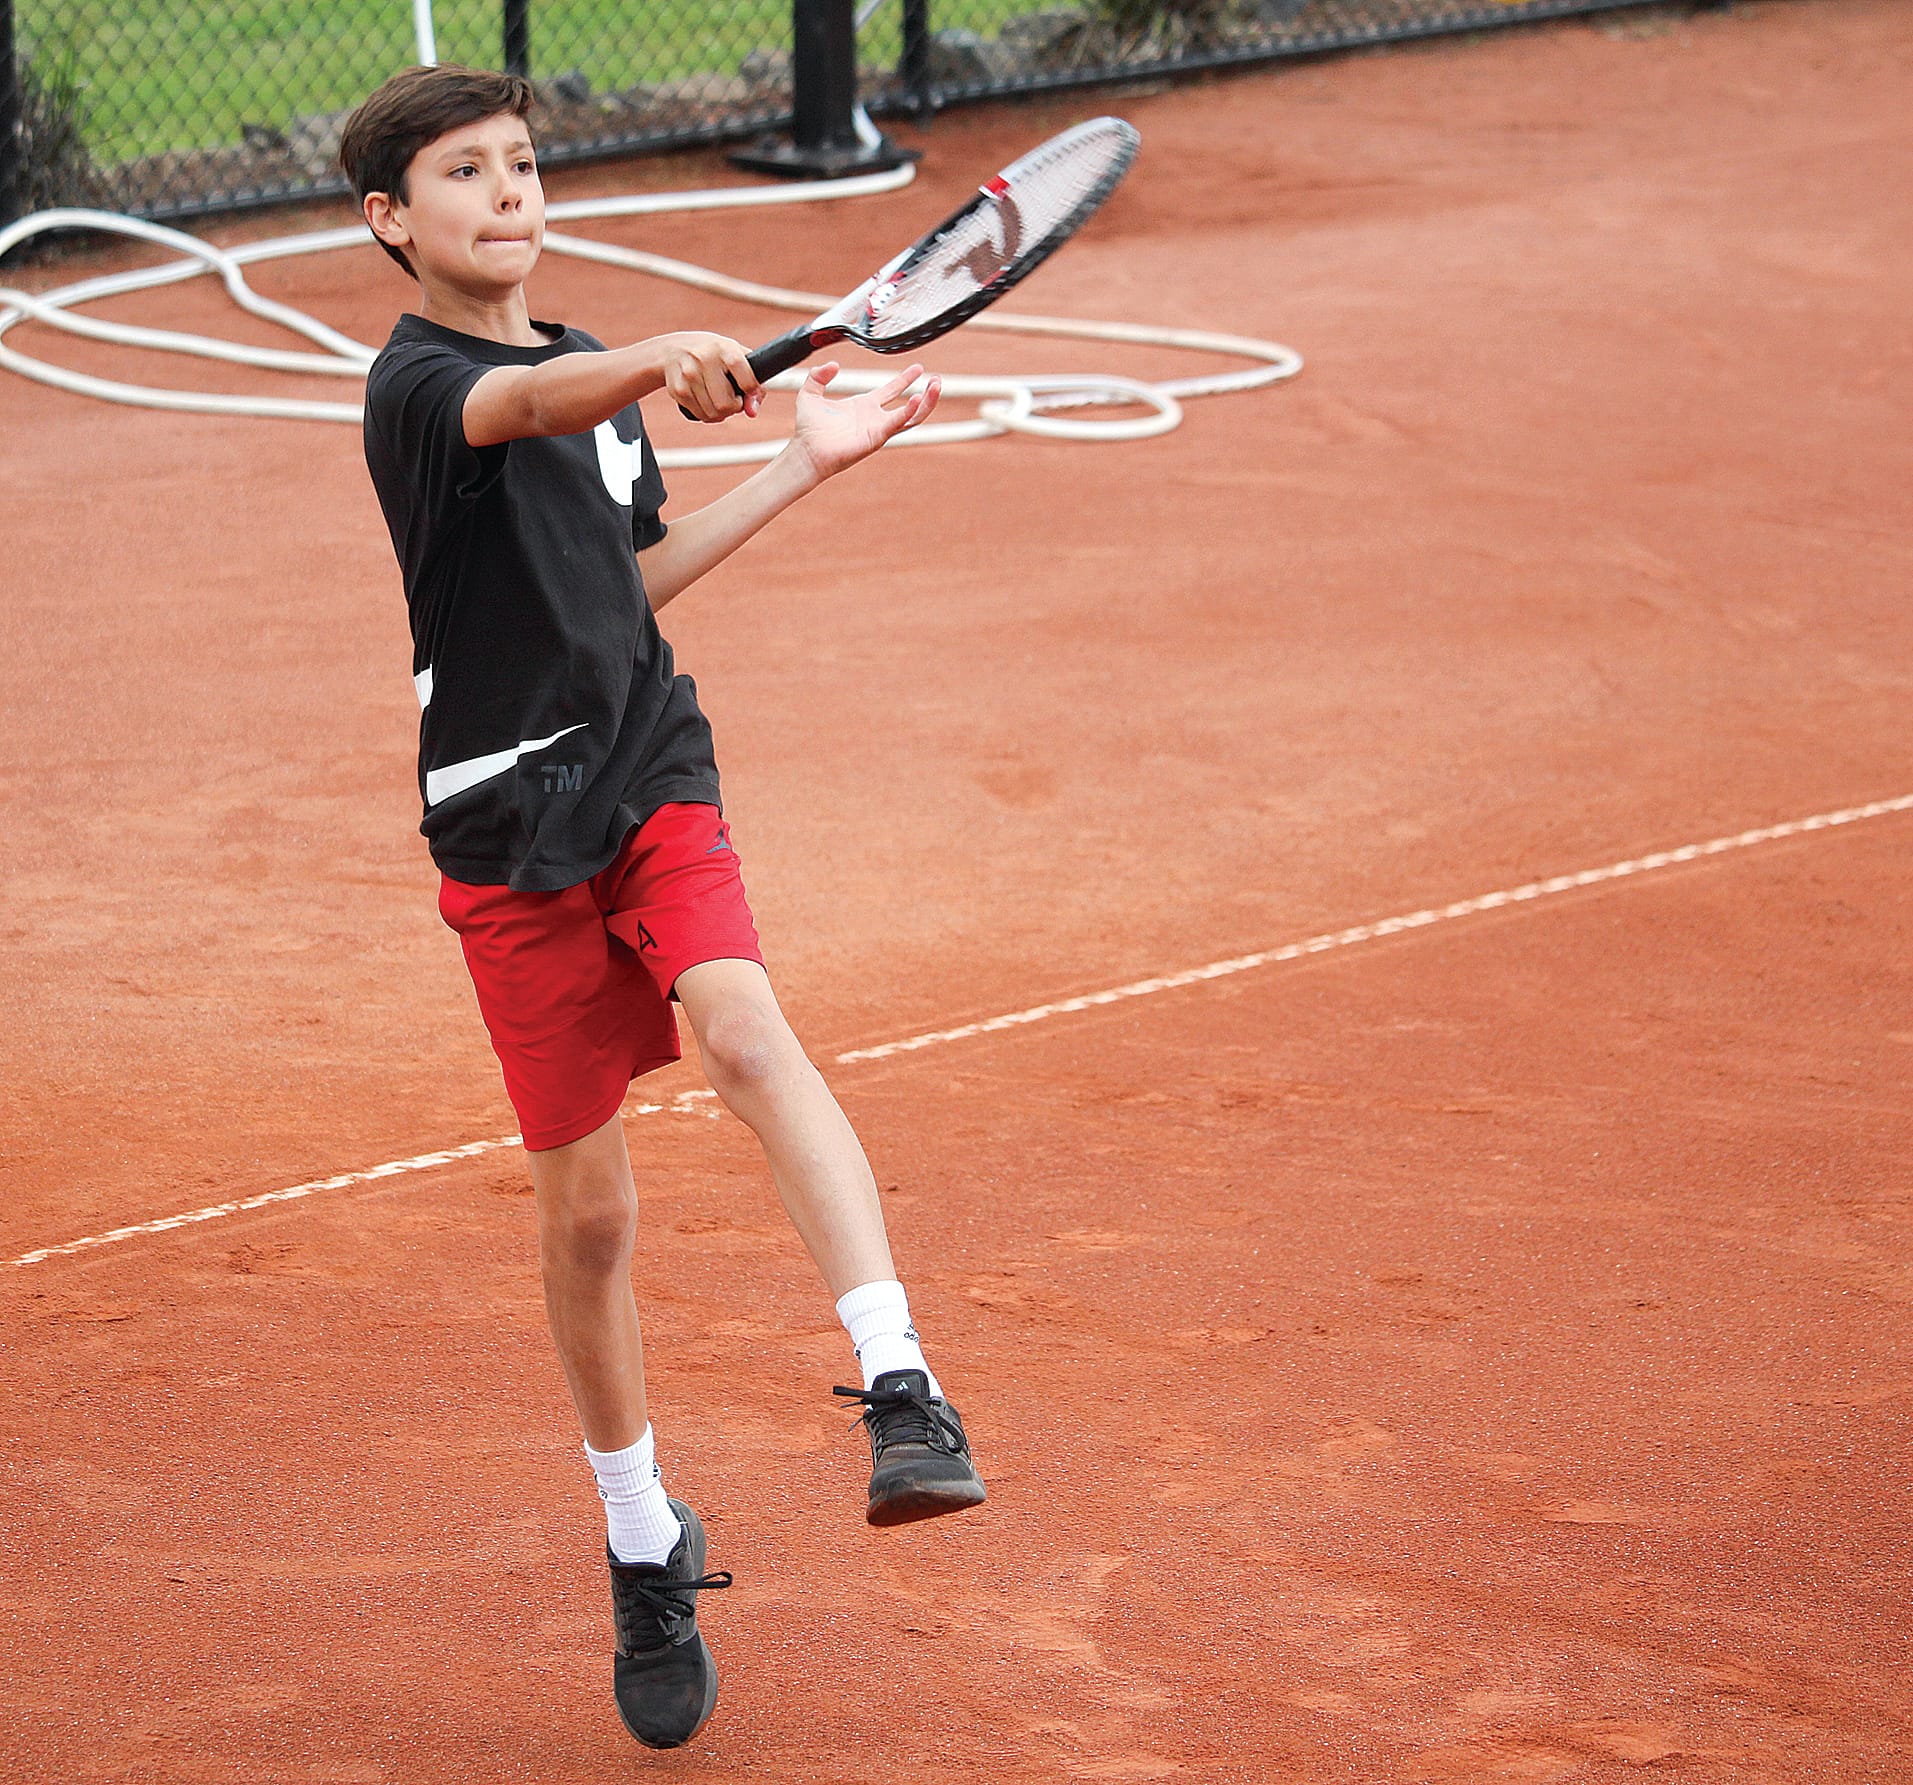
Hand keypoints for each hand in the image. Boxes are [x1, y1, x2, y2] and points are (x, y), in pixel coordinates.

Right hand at [658, 332, 759, 421]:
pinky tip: (702, 398)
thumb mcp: (736, 358)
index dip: (750, 391)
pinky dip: (704, 413)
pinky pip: (699, 415)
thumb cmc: (712, 355)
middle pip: (727, 405)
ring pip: (713, 414)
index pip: (748, 382)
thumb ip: (754, 385)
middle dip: (733, 407)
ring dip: (718, 412)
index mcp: (726, 349)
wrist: (672, 350)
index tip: (745, 387)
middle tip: (729, 396)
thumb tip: (752, 412)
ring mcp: (689, 374)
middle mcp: (706, 359)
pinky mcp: (677, 389)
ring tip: (715, 397)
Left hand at [788, 362, 940, 482]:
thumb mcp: (810, 393)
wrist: (806, 450)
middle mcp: (874, 418)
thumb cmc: (808, 429)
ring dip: (927, 403)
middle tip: (937, 379)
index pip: (891, 390)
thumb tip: (833, 365)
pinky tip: (918, 399)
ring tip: (936, 387)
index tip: (918, 368)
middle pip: (909, 405)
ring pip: (911, 417)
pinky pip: (898, 424)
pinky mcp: (877, 438)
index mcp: (863, 406)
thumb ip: (818, 375)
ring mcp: (878, 429)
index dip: (905, 379)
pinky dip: (910, 411)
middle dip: (926, 393)